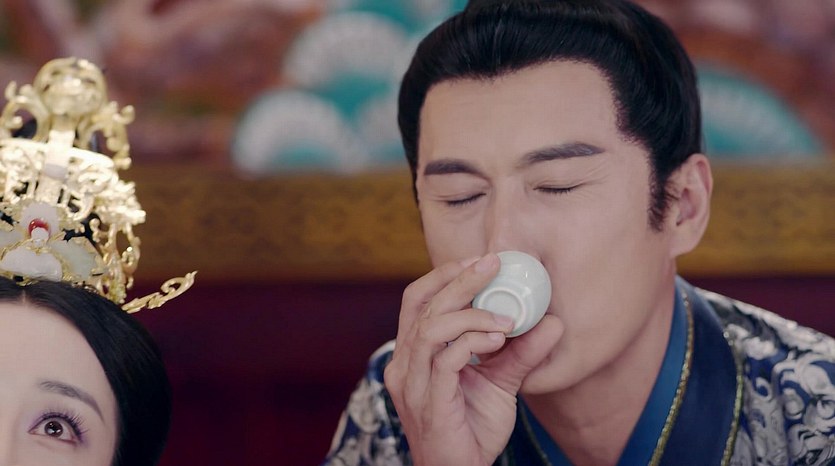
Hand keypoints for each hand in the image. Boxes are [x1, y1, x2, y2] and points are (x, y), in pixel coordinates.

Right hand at [384, 254, 563, 465]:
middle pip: (422, 305)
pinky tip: (497, 339)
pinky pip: (445, 360)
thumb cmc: (471, 429)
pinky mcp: (429, 403)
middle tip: (492, 264)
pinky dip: (472, 342)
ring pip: (430, 328)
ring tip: (504, 317)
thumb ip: (520, 353)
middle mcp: (404, 364)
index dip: (444, 275)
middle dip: (459, 279)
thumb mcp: (500, 383)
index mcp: (413, 354)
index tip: (480, 261)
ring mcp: (412, 384)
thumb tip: (553, 322)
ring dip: (470, 313)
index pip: (417, 300)